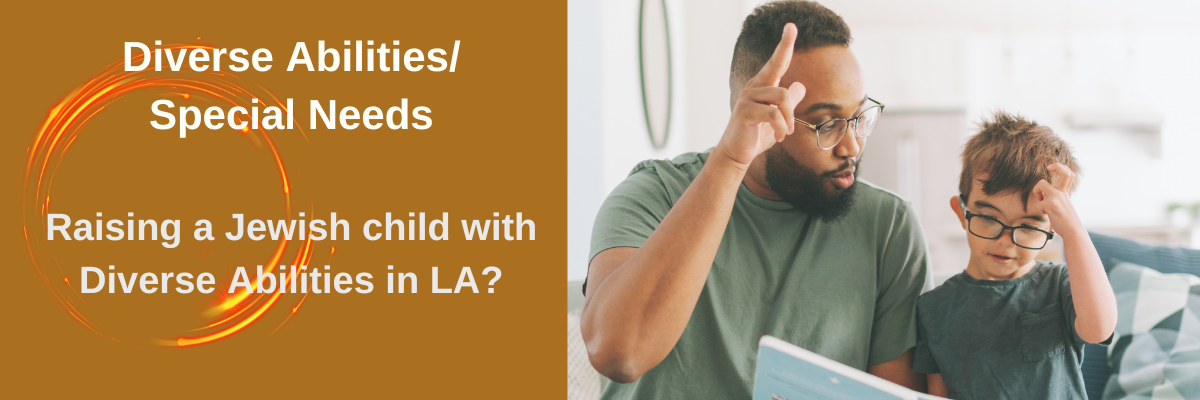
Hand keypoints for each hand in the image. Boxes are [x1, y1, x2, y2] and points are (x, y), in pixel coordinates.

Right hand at [713, 23, 805, 168]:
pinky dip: (782, 128)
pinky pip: (774, 115)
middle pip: (778, 69)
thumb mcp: (778, 118)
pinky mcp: (745, 111)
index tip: (791, 27)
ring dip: (789, 118)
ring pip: (782, 96)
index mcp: (762, 86)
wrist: (736, 153)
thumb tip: (799, 86)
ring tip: (787, 132)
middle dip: (787, 62)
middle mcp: (753, 87)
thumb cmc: (756, 135)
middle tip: (792, 86)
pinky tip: (780, 137)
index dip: (784, 44)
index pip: (776, 62)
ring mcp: (747, 98)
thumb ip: (788, 103)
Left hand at [1031, 163, 1083, 236]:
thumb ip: (1055, 197)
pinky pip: (1038, 204)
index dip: (1060, 167)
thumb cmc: (1065, 219)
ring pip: (1041, 184)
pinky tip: (1046, 214)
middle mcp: (1062, 193)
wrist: (1073, 231)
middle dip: (1056, 166)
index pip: (1068, 174)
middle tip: (1048, 169)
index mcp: (1065, 192)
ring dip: (1036, 191)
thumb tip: (1041, 194)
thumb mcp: (1062, 205)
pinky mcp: (1052, 205)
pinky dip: (1039, 209)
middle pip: (1064, 173)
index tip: (1051, 169)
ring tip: (1041, 200)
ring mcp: (1058, 198)